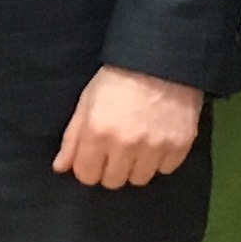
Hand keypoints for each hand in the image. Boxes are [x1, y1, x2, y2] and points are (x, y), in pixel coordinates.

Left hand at [56, 66, 201, 189]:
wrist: (161, 60)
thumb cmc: (118, 78)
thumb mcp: (87, 101)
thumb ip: (72, 137)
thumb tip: (60, 167)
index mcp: (98, 133)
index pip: (86, 175)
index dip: (88, 167)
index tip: (95, 156)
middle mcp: (125, 145)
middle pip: (113, 181)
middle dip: (112, 168)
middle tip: (118, 149)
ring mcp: (155, 147)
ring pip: (140, 179)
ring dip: (137, 166)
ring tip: (139, 145)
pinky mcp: (180, 146)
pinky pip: (166, 169)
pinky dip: (161, 160)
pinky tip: (158, 140)